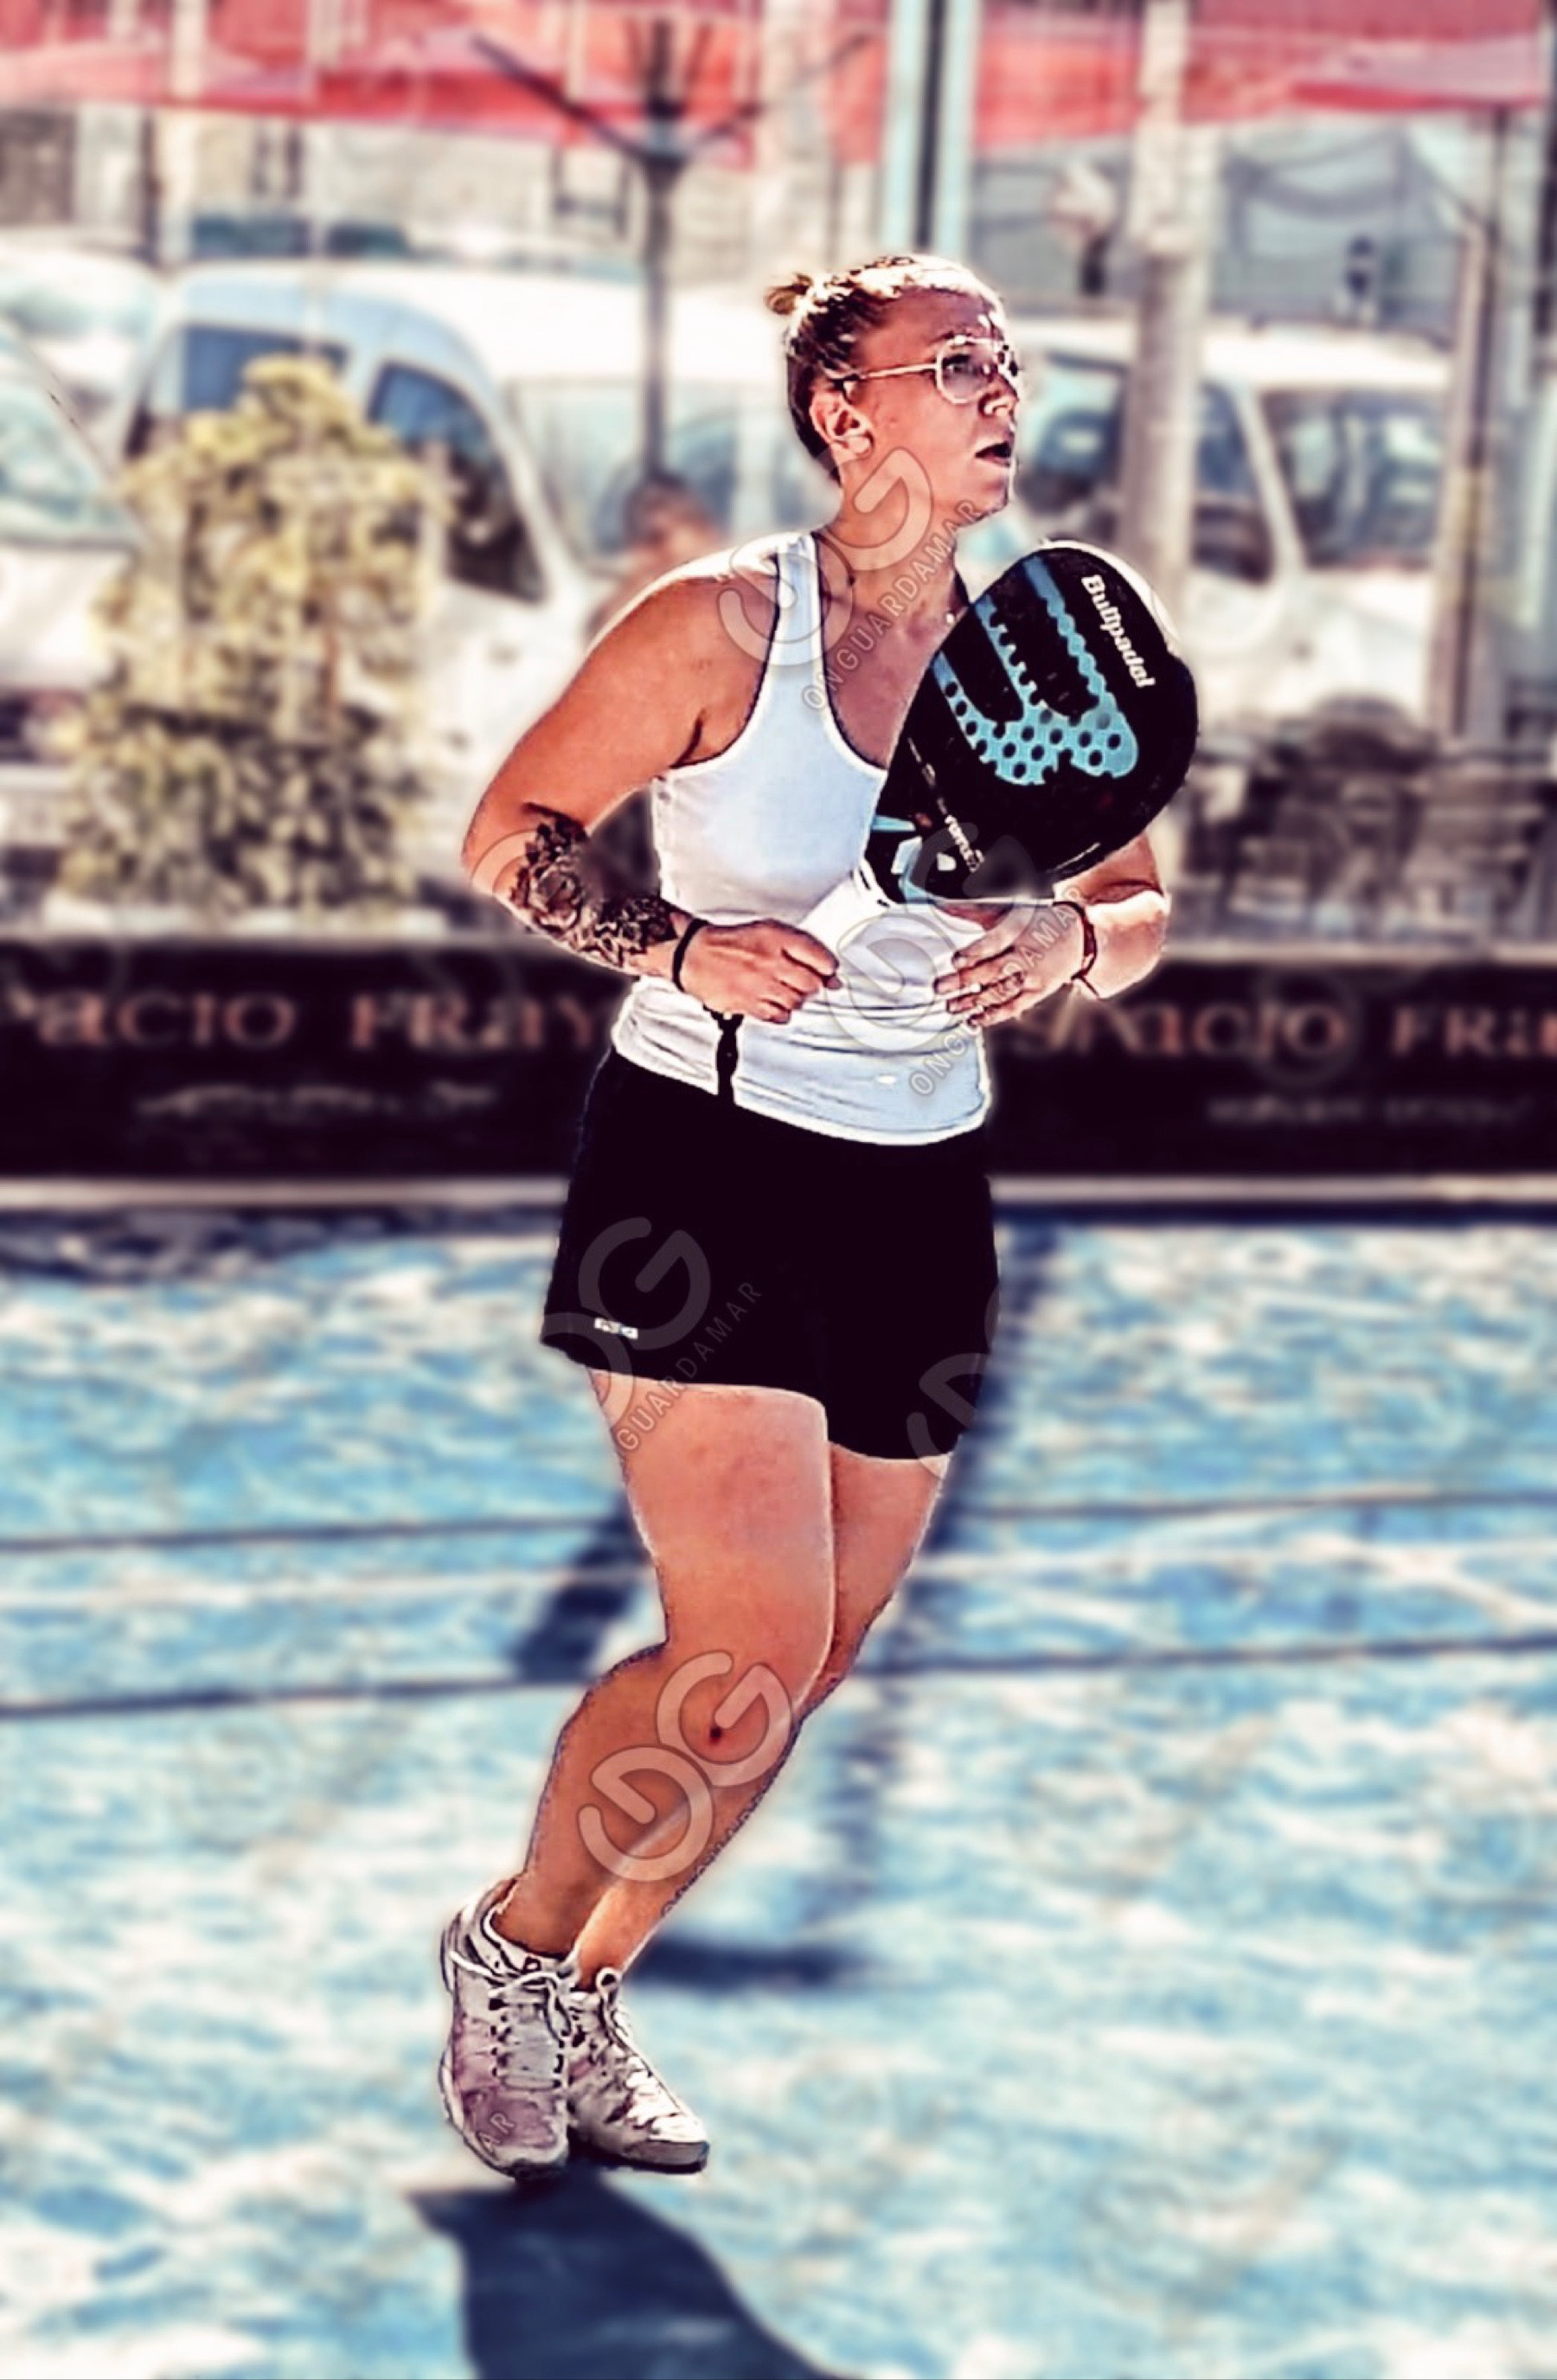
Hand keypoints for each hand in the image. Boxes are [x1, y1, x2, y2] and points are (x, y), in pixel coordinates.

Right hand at [681, 919, 840, 1021]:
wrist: (695, 955)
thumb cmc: (730, 944)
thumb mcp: (767, 930)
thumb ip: (801, 948)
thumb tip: (830, 973)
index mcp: (776, 938)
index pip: (820, 958)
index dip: (827, 968)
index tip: (826, 972)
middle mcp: (770, 961)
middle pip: (812, 984)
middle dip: (811, 985)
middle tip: (799, 981)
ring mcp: (759, 985)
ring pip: (797, 1002)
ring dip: (794, 998)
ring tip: (780, 989)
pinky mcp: (749, 1004)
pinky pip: (778, 1016)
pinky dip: (780, 1012)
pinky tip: (771, 1001)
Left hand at [931, 901, 1086, 1026]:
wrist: (1077, 939)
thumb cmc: (1037, 923)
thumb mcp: (1009, 911)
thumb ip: (974, 911)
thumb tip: (942, 906)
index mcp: (1018, 931)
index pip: (994, 942)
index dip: (975, 952)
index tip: (955, 960)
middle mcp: (1026, 955)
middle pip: (992, 970)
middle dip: (964, 981)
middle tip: (940, 988)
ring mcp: (1033, 976)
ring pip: (1000, 991)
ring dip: (973, 1001)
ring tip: (951, 1006)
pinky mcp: (1037, 993)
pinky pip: (1013, 1007)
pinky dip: (992, 1016)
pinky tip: (973, 1020)